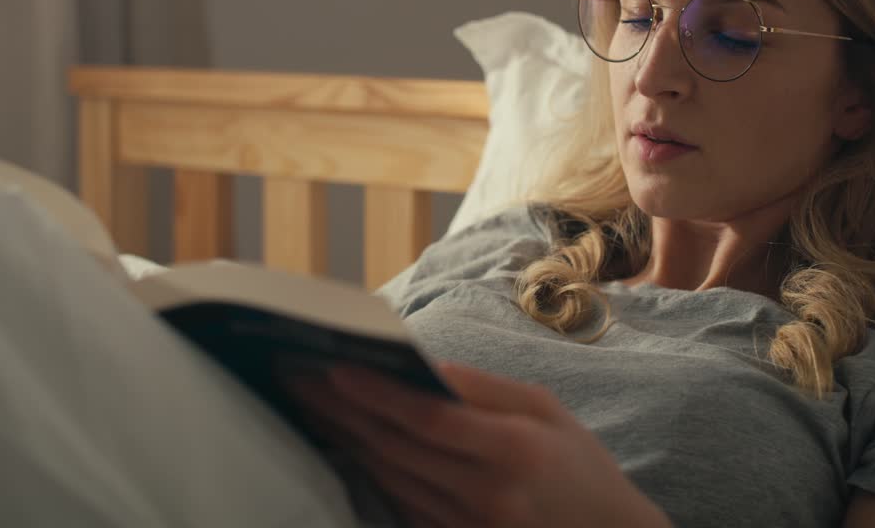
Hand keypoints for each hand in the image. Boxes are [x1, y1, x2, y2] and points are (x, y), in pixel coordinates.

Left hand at [289, 361, 672, 527]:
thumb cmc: (577, 466)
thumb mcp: (546, 409)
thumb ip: (483, 388)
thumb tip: (419, 363)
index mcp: (513, 450)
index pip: (429, 418)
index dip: (376, 393)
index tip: (331, 366)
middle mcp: (484, 494)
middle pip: (395, 448)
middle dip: (341, 409)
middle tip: (297, 375)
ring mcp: (465, 527)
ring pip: (388, 477)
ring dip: (344, 438)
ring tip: (309, 402)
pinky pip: (398, 504)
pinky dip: (367, 471)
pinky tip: (344, 443)